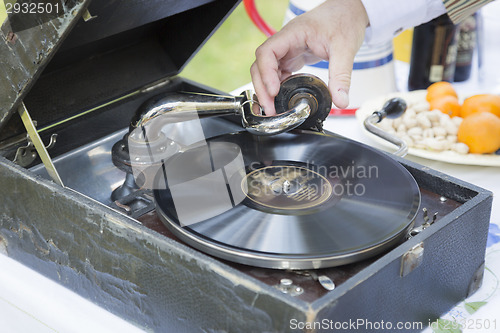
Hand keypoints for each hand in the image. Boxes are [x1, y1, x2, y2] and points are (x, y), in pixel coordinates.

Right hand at [250, 0, 368, 114]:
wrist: (348, 12)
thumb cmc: (344, 20)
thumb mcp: (345, 48)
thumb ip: (341, 76)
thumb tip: (340, 101)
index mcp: (292, 34)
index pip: (267, 52)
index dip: (266, 73)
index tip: (274, 91)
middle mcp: (285, 42)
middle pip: (260, 65)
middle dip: (262, 88)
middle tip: (270, 108)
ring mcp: (287, 51)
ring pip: (266, 71)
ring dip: (266, 90)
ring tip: (273, 109)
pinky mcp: (292, 58)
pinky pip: (277, 74)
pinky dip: (276, 88)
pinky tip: (280, 100)